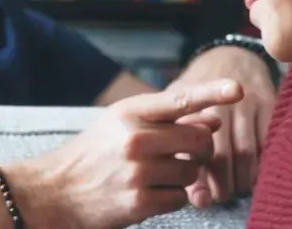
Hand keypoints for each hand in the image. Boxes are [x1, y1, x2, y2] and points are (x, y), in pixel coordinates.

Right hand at [36, 79, 243, 228]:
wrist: (55, 192)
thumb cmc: (96, 152)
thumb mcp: (123, 122)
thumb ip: (168, 118)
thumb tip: (214, 119)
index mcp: (130, 113)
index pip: (180, 99)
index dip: (212, 92)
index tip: (236, 89)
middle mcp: (135, 139)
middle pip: (199, 138)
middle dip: (201, 145)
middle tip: (188, 150)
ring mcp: (138, 172)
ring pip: (193, 170)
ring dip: (186, 173)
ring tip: (159, 172)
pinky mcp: (139, 202)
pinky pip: (181, 196)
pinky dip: (173, 195)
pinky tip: (151, 190)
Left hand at [171, 46, 276, 207]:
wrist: (229, 55)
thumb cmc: (198, 92)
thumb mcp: (179, 110)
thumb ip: (182, 154)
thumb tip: (198, 199)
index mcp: (190, 104)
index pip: (194, 149)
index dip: (200, 178)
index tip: (204, 196)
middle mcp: (219, 101)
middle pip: (223, 154)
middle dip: (224, 183)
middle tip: (223, 195)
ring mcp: (247, 101)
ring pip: (248, 151)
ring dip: (245, 177)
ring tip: (240, 187)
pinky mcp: (270, 101)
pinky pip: (270, 140)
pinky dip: (265, 161)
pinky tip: (258, 171)